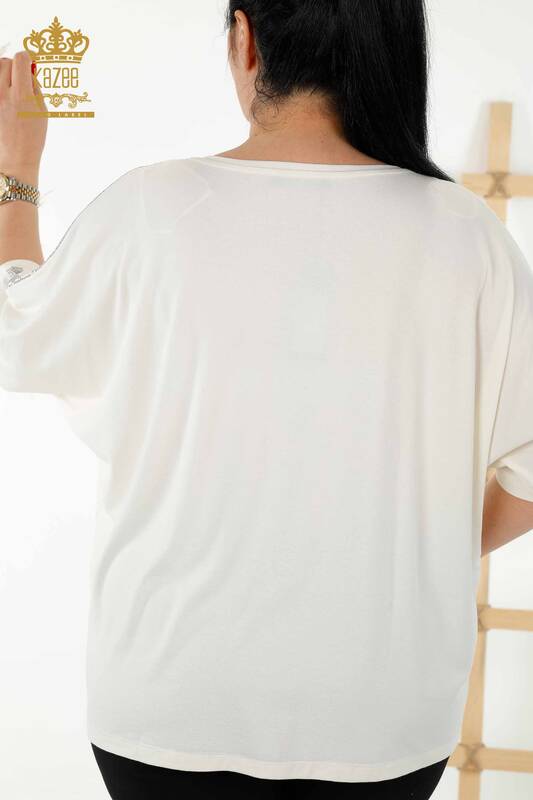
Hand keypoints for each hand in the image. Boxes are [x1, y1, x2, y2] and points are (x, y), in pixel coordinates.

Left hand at [0, 50, 46, 173]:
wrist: (16, 156)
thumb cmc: (32, 136)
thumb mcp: (42, 111)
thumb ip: (35, 86)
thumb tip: (29, 66)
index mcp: (22, 96)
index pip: (20, 59)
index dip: (26, 59)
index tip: (28, 64)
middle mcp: (4, 95)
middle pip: (5, 62)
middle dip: (13, 66)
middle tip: (19, 80)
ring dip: (3, 73)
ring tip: (10, 87)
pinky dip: (0, 85)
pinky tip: (5, 95)